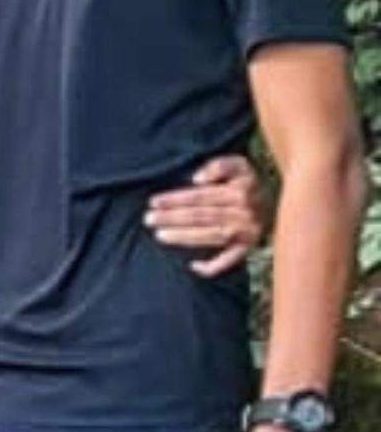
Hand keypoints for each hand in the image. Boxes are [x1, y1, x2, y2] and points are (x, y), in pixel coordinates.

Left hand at [147, 153, 265, 277]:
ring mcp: (248, 232)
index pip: (202, 196)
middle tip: (148, 219)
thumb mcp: (239, 164)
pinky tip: (194, 267)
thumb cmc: (246, 181)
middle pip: (204, 216)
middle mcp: (245, 212)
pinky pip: (232, 260)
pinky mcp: (249, 247)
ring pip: (213, 235)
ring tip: (160, 235)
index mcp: (241, 190)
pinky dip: (215, 266)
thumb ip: (220, 165)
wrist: (282, 203)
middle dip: (174, 218)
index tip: (154, 202)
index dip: (177, 199)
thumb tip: (198, 179)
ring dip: (186, 237)